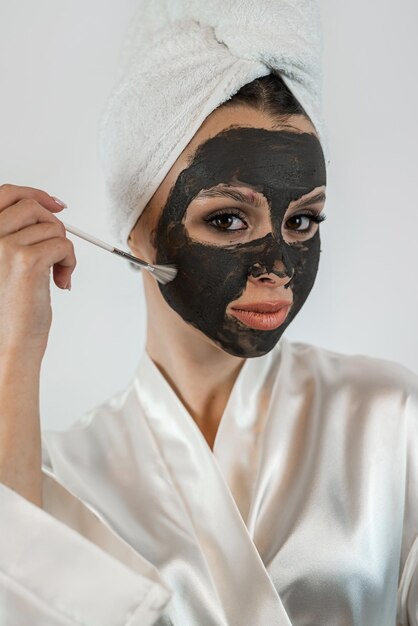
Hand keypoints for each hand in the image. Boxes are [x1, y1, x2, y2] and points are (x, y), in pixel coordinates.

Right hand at [0, 184, 75, 357]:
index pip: (6, 193)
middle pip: (34, 208)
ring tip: (56, 274)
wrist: (10, 343)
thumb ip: (18, 234)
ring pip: (53, 228)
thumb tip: (49, 207)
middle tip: (57, 254)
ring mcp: (5, 246)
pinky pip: (63, 245)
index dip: (34, 194)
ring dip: (64, 251)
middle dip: (55, 229)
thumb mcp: (8, 261)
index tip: (56, 205)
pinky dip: (70, 263)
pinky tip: (61, 281)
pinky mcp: (27, 261)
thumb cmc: (11, 308)